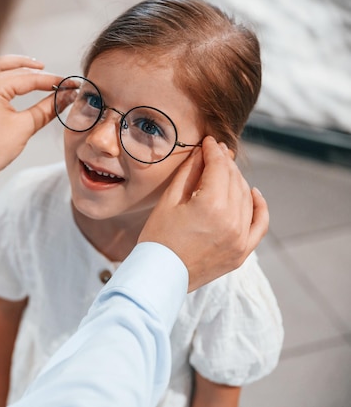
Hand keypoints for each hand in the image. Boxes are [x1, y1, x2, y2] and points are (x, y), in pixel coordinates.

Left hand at [0, 55, 63, 179]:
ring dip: (15, 66)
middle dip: (32, 67)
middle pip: (11, 65)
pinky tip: (11, 80)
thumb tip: (65, 97)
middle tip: (49, 72)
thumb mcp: (24, 127)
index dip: (52, 81)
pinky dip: (1, 74)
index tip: (69, 85)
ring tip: (32, 69)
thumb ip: (46, 109)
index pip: (28, 78)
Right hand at [138, 136, 268, 291]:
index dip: (213, 151)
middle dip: (225, 163)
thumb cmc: (157, 239)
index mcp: (212, 206)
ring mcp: (240, 239)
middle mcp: (232, 221)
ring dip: (237, 181)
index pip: (219, 168)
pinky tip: (254, 193)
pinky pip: (260, 225)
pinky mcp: (241, 252)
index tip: (208, 142)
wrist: (159, 277)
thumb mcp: (169, 202)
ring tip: (226, 171)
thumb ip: (189, 174)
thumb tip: (200, 153)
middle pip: (234, 180)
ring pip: (246, 198)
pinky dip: (259, 207)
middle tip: (215, 152)